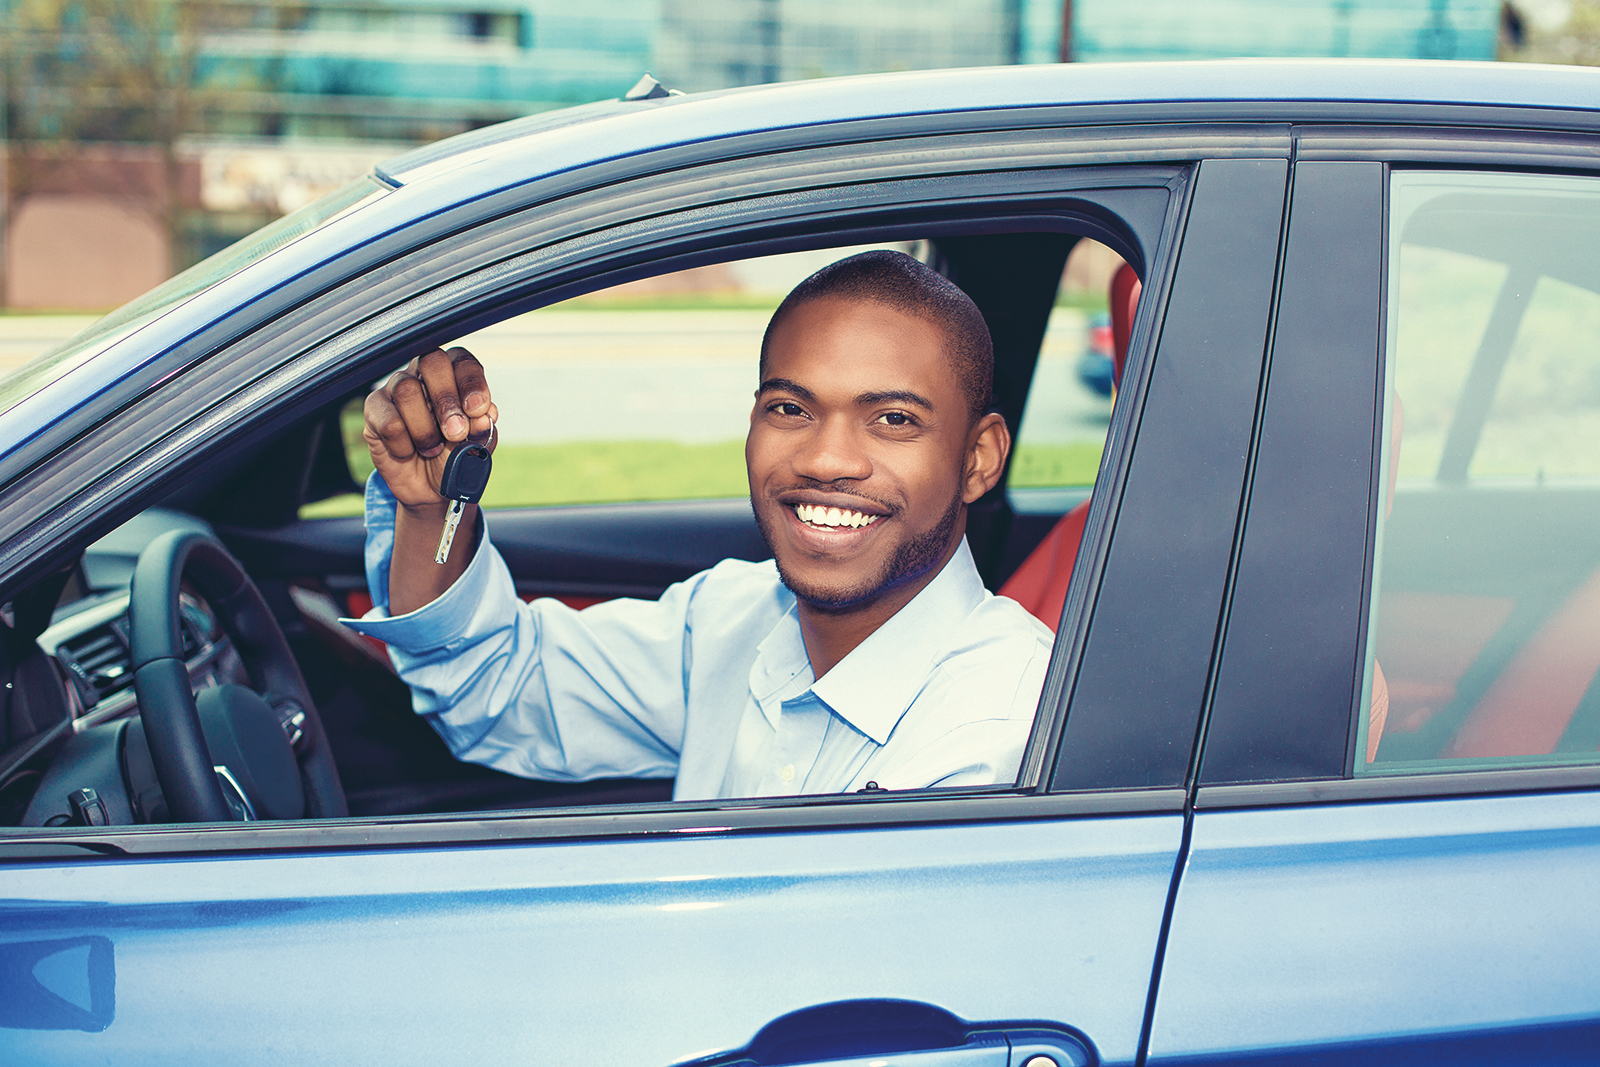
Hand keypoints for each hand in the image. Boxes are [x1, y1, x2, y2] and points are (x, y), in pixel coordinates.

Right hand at [363, 347, 497, 510]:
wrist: (431, 488)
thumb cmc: (455, 457)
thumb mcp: (476, 445)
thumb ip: (482, 429)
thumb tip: (483, 416)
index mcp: (454, 375)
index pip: (462, 360)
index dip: (471, 382)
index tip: (478, 410)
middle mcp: (423, 374)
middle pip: (431, 362)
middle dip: (446, 400)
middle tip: (456, 433)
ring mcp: (395, 388)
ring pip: (406, 390)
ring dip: (425, 429)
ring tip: (433, 449)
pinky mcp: (374, 409)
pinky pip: (389, 421)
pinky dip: (405, 445)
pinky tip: (409, 452)